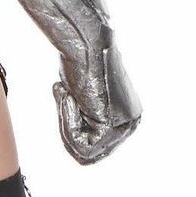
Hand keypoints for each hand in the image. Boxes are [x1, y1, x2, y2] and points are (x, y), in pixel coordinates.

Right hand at [52, 35, 142, 164]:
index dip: (72, 124)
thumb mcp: (84, 90)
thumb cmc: (80, 60)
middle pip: (90, 151)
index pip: (95, 142)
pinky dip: (67, 125)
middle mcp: (130, 124)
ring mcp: (124, 127)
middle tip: (64, 95)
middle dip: (68, 126)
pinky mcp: (113, 128)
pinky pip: (82, 147)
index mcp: (127, 116)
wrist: (85, 43)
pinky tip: (69, 98)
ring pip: (84, 153)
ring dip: (65, 124)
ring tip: (66, 95)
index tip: (67, 95)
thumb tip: (77, 115)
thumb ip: (86, 109)